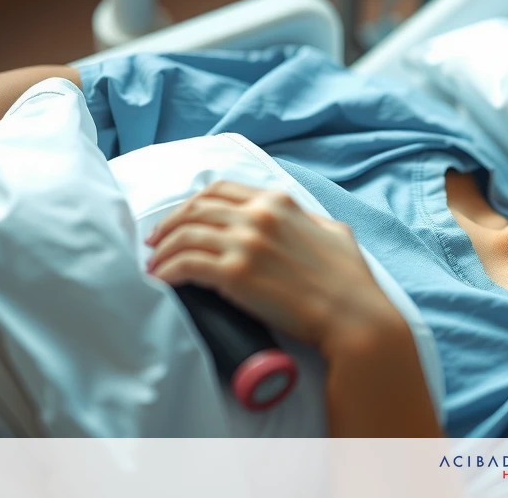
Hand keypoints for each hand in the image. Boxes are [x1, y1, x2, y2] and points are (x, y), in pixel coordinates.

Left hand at [146, 181, 402, 355]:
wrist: (352, 317)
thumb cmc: (350, 282)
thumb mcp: (332, 233)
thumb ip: (306, 221)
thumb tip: (296, 222)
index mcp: (279, 202)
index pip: (220, 189)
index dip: (192, 204)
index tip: (181, 219)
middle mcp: (258, 216)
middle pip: (196, 209)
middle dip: (169, 225)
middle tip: (155, 243)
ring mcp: (245, 243)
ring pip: (185, 235)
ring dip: (163, 250)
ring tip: (154, 265)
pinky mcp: (235, 275)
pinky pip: (185, 265)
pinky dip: (168, 270)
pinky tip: (162, 280)